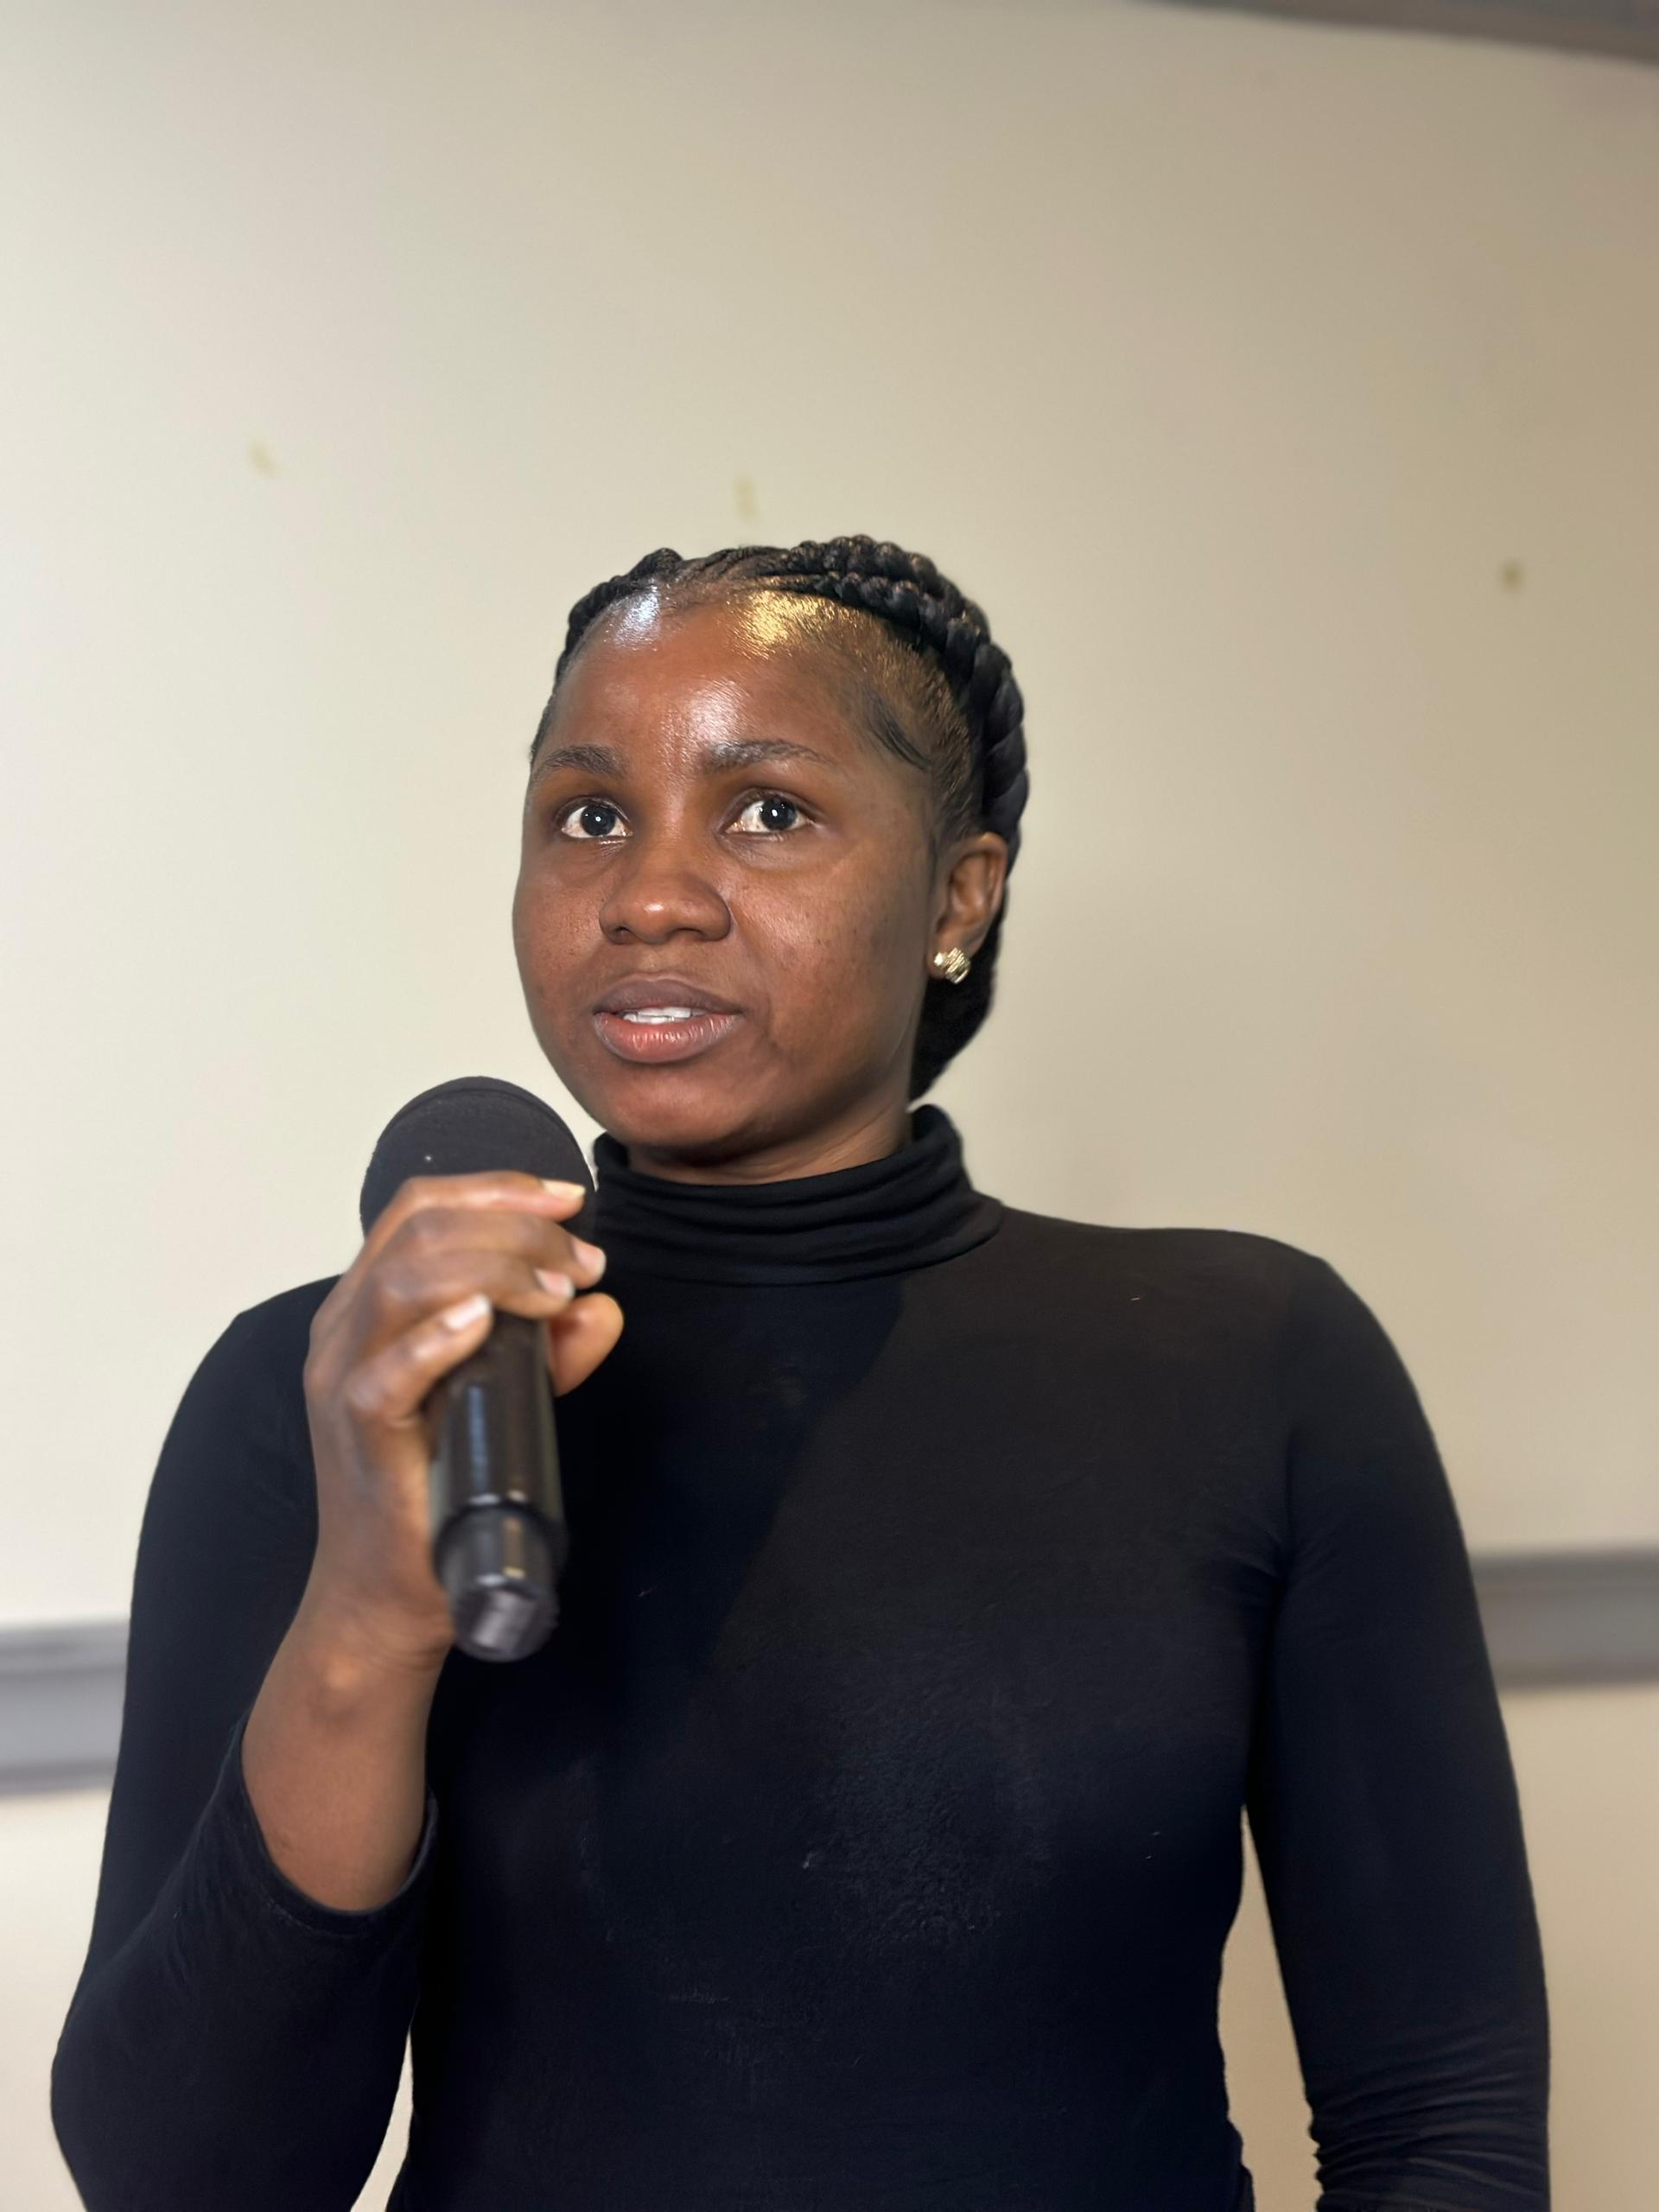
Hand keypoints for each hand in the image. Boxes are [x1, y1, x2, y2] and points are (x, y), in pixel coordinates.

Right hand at [299, 1171, 622, 1672]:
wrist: (389, 1594)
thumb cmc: (438, 1492)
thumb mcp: (506, 1403)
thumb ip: (551, 1353)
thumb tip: (604, 1308)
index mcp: (370, 1305)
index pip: (420, 1208)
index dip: (498, 1189)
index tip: (572, 1202)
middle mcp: (344, 1328)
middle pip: (419, 1230)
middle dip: (515, 1227)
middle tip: (583, 1262)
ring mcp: (341, 1377)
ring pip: (402, 1281)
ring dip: (494, 1269)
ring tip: (556, 1290)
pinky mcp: (355, 1432)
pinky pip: (385, 1372)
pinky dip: (436, 1337)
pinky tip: (483, 1321)